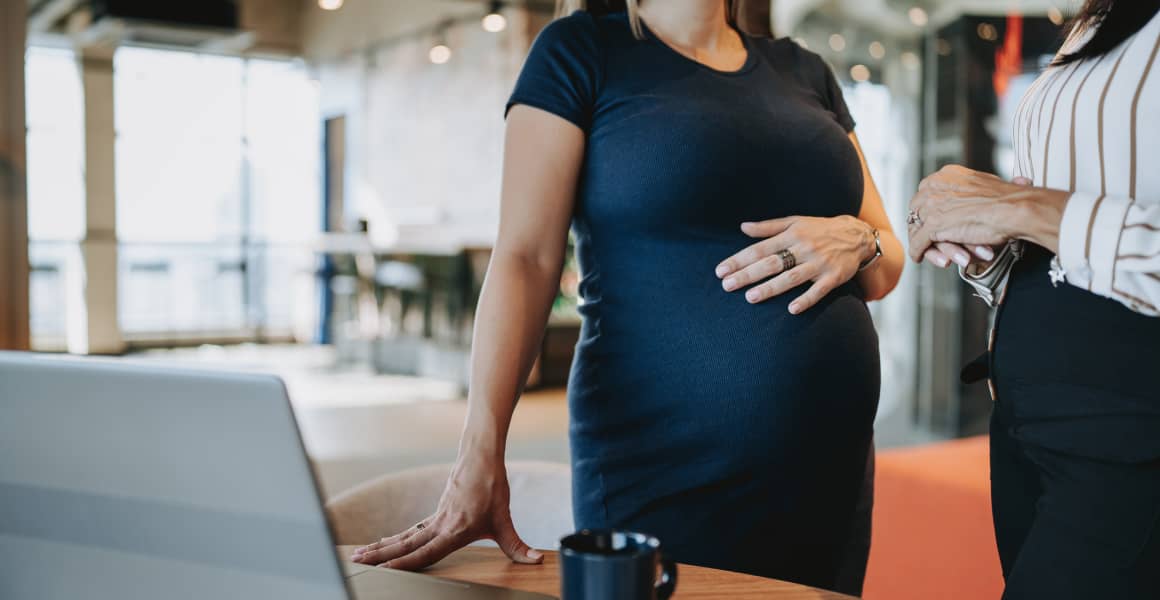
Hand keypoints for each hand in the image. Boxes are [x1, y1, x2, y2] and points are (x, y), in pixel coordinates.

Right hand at [349, 455, 541, 569]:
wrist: (481, 454)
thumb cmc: (492, 485)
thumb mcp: (505, 520)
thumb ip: (517, 546)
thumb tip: (536, 561)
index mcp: (454, 530)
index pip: (425, 552)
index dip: (406, 563)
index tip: (386, 571)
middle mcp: (439, 525)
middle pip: (405, 544)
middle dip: (381, 555)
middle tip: (357, 562)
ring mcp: (435, 517)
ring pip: (404, 536)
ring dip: (381, 547)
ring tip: (359, 555)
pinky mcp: (436, 512)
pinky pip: (411, 530)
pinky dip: (395, 539)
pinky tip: (383, 545)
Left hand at [715, 215, 874, 313]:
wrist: (857, 235)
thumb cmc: (819, 229)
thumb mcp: (795, 222)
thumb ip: (768, 227)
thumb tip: (742, 227)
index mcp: (791, 235)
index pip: (760, 249)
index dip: (739, 260)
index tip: (721, 271)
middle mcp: (804, 248)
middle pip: (772, 263)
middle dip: (748, 274)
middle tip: (727, 285)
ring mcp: (819, 263)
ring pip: (791, 278)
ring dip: (771, 288)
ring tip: (750, 297)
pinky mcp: (833, 277)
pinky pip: (818, 290)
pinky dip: (806, 299)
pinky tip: (791, 309)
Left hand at [908, 166, 1040, 262]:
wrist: (1015, 209)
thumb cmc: (1007, 200)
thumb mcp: (982, 186)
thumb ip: (967, 192)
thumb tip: (965, 200)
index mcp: (945, 176)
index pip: (926, 195)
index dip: (930, 212)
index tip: (936, 222)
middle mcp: (934, 187)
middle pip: (918, 212)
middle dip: (926, 229)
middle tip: (934, 242)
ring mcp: (932, 205)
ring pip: (918, 229)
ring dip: (929, 244)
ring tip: (941, 256)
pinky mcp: (933, 225)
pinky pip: (917, 243)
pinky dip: (918, 252)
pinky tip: (918, 257)